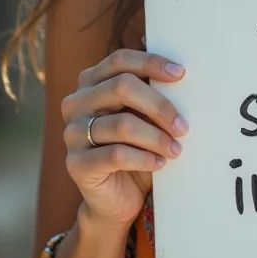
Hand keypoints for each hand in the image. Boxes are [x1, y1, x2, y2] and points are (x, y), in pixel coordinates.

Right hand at [62, 49, 187, 227]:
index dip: (150, 63)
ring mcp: (72, 133)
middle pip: (122, 87)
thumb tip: (181, 72)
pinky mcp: (76, 164)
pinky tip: (160, 164)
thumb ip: (153, 93)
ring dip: (157, 137)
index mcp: (92, 82)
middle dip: (159, 105)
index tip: (181, 74)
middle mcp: (76, 103)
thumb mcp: (146, 116)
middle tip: (183, 126)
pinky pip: (116, 154)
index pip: (120, 60)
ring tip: (176, 149)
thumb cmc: (138, 147)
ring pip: (122, 124)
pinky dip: (145, 158)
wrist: (120, 197)